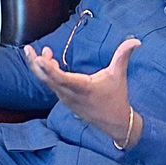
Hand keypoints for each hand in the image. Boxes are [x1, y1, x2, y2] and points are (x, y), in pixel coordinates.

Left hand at [23, 36, 140, 140]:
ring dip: (42, 67)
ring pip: (48, 82)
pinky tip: (49, 62)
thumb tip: (137, 41)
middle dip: (36, 64)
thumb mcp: (119, 75)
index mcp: (82, 87)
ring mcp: (66, 98)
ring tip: (44, 51)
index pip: (61, 78)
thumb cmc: (117, 97)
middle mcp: (70, 94)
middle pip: (46, 79)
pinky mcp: (65, 100)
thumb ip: (123, 56)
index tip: (39, 57)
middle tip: (28, 49)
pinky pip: (52, 85)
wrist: (116, 123)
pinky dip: (47, 74)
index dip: (48, 68)